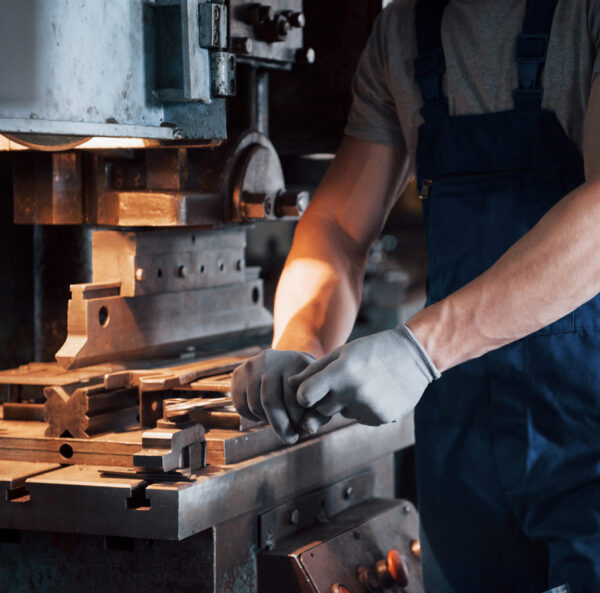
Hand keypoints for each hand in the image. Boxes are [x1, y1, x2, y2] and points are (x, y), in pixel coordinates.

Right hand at [231, 349, 329, 444]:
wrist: (286, 365)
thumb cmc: (305, 386)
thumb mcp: (317, 395)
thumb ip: (318, 414)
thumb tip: (306, 429)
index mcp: (295, 360)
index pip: (292, 396)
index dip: (297, 419)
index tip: (302, 432)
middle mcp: (271, 359)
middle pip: (269, 401)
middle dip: (280, 426)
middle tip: (290, 439)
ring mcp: (252, 365)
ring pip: (254, 406)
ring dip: (267, 421)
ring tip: (279, 422)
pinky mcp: (238, 373)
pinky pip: (240, 406)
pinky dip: (252, 417)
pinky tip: (264, 414)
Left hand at [289, 326, 440, 429]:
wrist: (413, 357)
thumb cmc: (371, 351)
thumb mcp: (342, 353)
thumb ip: (314, 371)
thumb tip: (289, 385)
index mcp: (340, 372)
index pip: (304, 397)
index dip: (304, 395)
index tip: (309, 391)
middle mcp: (353, 392)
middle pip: (321, 408)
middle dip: (325, 399)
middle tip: (342, 382)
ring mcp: (368, 408)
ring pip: (341, 414)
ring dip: (345, 403)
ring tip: (364, 384)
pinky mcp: (380, 419)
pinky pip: (359, 418)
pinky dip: (362, 409)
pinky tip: (375, 392)